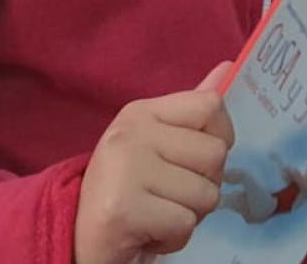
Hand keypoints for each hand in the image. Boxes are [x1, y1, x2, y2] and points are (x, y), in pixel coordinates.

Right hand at [74, 62, 235, 263]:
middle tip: (171, 195)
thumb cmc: (126, 189)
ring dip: (190, 215)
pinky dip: (174, 238)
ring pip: (206, 194)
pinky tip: (149, 232)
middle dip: (204, 184)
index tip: (194, 159)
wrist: (78, 239)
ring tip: (158, 213)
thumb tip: (228, 67)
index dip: (219, 137)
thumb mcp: (155, 142)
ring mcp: (126, 169)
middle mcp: (131, 133)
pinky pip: (186, 224)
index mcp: (141, 112)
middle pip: (216, 154)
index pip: (210, 105)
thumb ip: (191, 111)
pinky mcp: (124, 210)